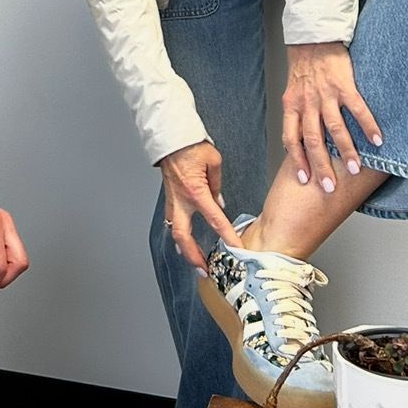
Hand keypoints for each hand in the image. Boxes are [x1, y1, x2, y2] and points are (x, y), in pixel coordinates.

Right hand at [158, 140, 238, 271]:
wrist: (170, 136)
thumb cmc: (191, 146)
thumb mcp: (213, 162)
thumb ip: (217, 185)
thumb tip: (219, 201)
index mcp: (195, 192)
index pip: (215, 220)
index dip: (227, 237)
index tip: (237, 251)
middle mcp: (181, 200)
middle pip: (184, 237)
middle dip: (194, 256)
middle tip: (205, 270)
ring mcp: (173, 200)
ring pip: (175, 231)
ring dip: (185, 248)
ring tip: (195, 261)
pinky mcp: (169, 197)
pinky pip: (173, 221)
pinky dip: (179, 234)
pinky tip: (185, 241)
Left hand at [281, 42, 381, 191]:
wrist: (313, 39)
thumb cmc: (304, 69)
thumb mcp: (293, 93)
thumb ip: (298, 116)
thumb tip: (302, 143)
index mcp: (292, 106)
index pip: (291, 138)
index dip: (297, 160)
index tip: (304, 180)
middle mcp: (307, 103)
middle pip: (313, 140)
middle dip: (321, 166)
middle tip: (330, 187)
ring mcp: (325, 95)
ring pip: (335, 128)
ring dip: (346, 151)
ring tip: (355, 169)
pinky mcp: (343, 85)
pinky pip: (357, 109)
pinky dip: (368, 126)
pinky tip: (377, 140)